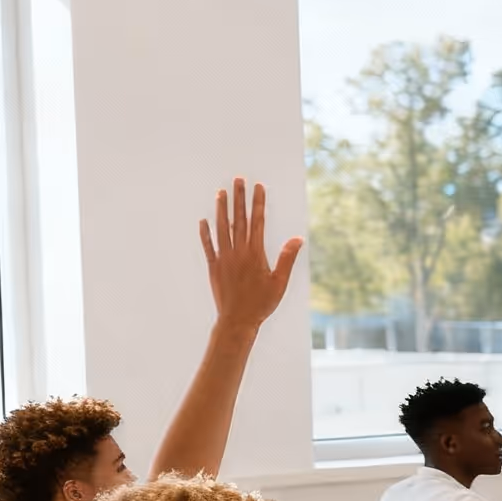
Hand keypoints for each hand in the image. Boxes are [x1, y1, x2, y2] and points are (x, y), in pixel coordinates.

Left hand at [200, 177, 302, 335]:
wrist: (237, 320)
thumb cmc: (262, 303)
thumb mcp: (280, 282)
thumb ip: (287, 258)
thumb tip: (298, 239)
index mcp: (255, 254)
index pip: (257, 221)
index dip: (258, 203)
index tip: (258, 187)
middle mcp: (238, 252)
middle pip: (238, 219)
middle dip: (239, 198)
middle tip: (238, 180)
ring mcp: (223, 257)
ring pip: (221, 228)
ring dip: (221, 209)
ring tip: (221, 193)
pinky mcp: (214, 266)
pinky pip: (208, 245)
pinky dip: (205, 232)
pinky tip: (204, 221)